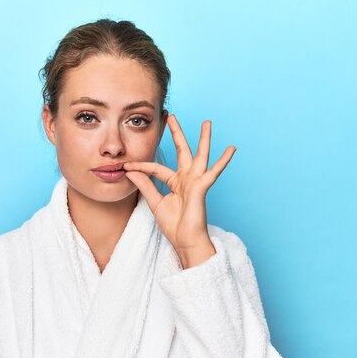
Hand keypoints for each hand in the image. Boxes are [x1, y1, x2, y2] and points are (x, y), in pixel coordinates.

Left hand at [123, 114, 236, 267]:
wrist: (185, 241)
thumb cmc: (173, 226)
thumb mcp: (155, 202)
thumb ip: (145, 185)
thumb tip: (131, 172)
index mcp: (174, 182)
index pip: (155, 168)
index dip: (140, 166)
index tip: (125, 166)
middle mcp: (186, 178)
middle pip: (181, 151)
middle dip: (176, 133)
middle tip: (172, 116)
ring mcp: (195, 182)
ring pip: (200, 155)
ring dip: (203, 139)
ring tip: (207, 123)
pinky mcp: (202, 188)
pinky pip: (213, 172)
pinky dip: (222, 161)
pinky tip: (231, 149)